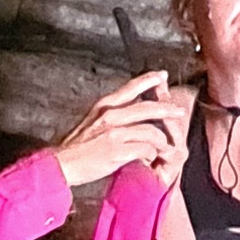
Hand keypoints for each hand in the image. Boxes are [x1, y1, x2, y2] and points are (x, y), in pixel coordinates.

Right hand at [52, 70, 184, 190]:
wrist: (61, 164)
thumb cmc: (76, 147)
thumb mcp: (91, 121)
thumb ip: (109, 115)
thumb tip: (126, 112)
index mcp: (103, 106)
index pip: (130, 87)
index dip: (148, 80)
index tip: (162, 75)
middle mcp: (110, 115)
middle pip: (147, 107)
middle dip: (167, 109)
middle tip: (179, 111)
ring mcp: (114, 132)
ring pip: (150, 130)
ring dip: (162, 140)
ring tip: (168, 146)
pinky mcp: (117, 150)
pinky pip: (145, 149)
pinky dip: (152, 154)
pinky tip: (152, 158)